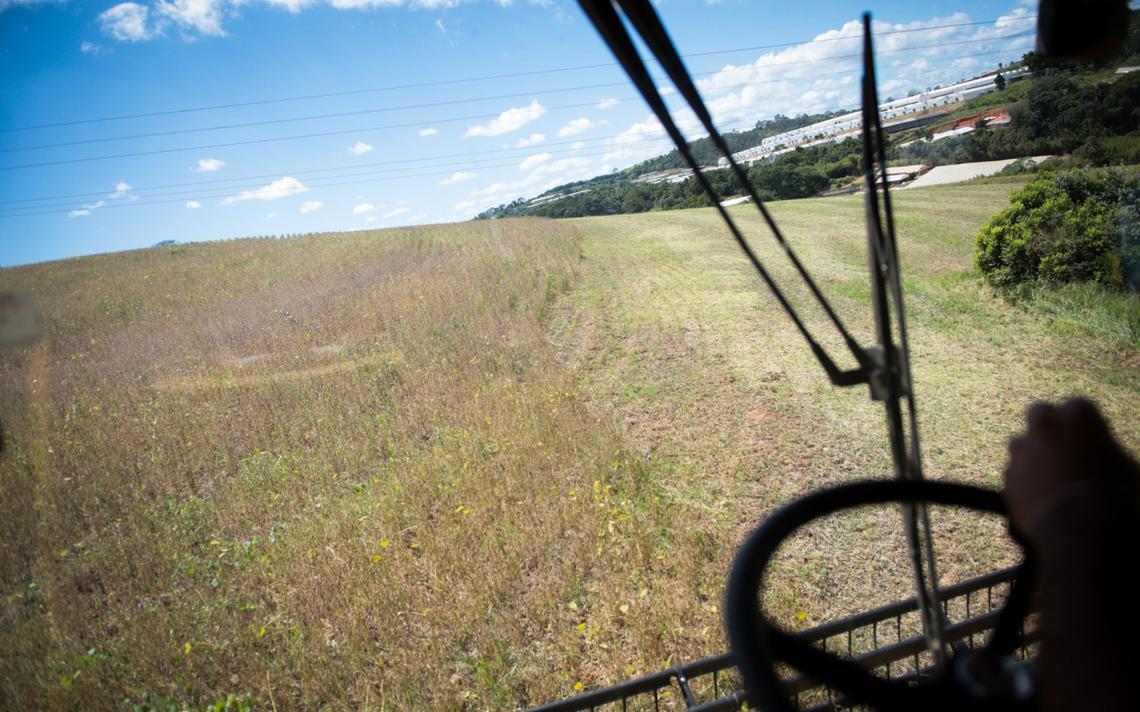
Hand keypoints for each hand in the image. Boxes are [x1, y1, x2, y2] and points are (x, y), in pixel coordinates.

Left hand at [1003, 398, 1137, 539]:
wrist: (1083, 528)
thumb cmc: (1116, 495)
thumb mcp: (1126, 466)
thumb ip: (1105, 450)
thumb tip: (1102, 457)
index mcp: (1078, 414)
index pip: (1078, 407)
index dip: (1084, 424)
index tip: (1090, 439)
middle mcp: (1044, 425)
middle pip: (1040, 414)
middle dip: (1048, 427)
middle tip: (1061, 447)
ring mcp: (1022, 449)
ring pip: (1021, 443)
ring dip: (1031, 453)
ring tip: (1050, 477)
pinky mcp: (1008, 475)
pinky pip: (1014, 473)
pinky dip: (1023, 481)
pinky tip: (1039, 497)